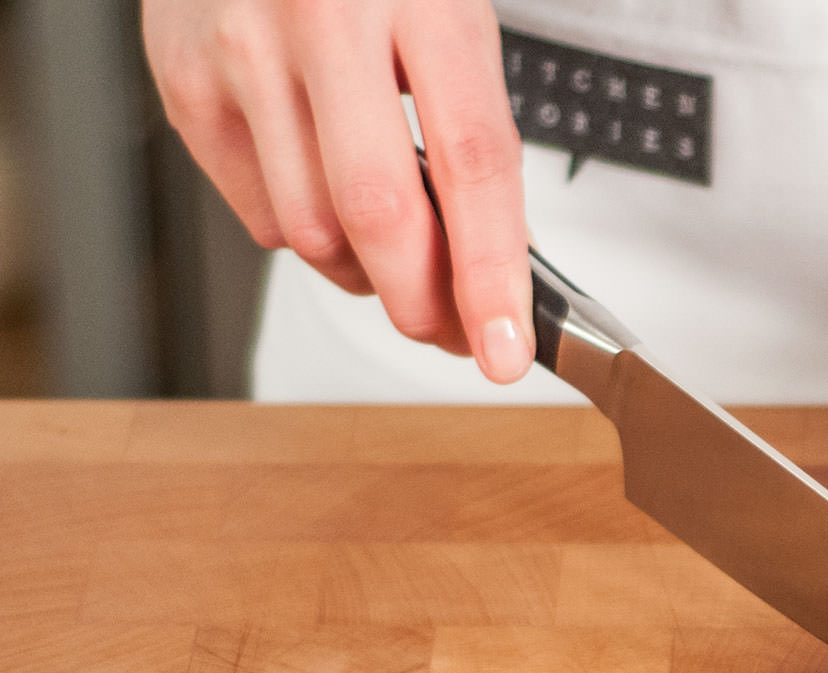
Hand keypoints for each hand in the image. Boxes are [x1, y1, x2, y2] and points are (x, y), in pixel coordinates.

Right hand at [143, 0, 532, 380]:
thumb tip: (491, 271)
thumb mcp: (452, 24)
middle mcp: (324, 16)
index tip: (505, 349)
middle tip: (452, 331)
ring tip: (392, 252)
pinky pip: (259, 213)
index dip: (492, 273)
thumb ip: (474, 139)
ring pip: (312, 232)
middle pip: (378, 213)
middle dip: (422, 303)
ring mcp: (243, 47)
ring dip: (365, 274)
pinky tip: (325, 191)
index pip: (473, 163)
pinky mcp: (186, 79)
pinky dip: (306, 232)